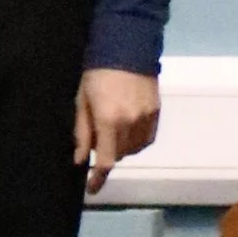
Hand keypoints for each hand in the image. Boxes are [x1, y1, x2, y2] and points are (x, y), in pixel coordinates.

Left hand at [73, 69, 160, 195]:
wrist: (126, 47)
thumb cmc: (96, 73)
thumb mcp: (81, 101)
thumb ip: (81, 132)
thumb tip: (80, 160)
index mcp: (109, 120)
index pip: (106, 160)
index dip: (98, 178)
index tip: (92, 189)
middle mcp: (131, 123)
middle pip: (120, 155)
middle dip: (107, 153)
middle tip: (97, 139)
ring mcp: (147, 118)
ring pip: (134, 149)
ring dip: (122, 147)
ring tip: (113, 132)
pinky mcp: (157, 112)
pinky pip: (147, 138)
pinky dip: (136, 141)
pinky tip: (128, 130)